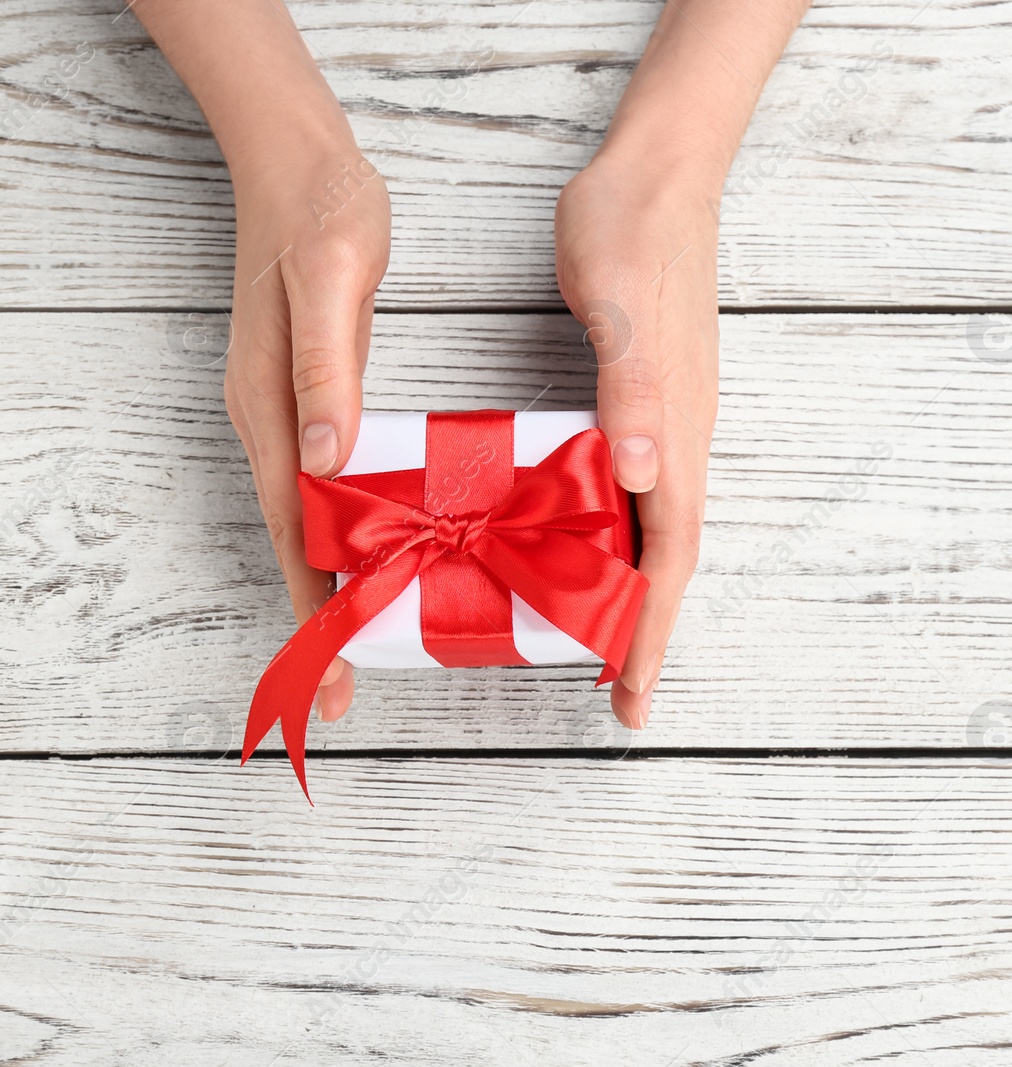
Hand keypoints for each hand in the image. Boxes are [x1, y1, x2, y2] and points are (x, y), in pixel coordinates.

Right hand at [223, 144, 390, 723]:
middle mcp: (270, 419)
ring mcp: (284, 409)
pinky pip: (323, 482)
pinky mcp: (307, 393)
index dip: (314, 605)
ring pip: (307, 517)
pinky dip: (344, 528)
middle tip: (337, 689)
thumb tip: (325, 463)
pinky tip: (377, 548)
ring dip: (332, 581)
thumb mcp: (332, 284)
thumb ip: (324, 374)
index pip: (294, 530)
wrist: (299, 161)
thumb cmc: (322, 216)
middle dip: (319, 617)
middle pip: (295, 540)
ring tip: (360, 642)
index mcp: (273, 406)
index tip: (329, 670)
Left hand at [555, 155, 720, 727]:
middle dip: (643, 632)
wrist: (658, 174)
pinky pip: (636, 491)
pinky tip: (583, 543)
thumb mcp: (621, 309)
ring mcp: (668, 421)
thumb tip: (648, 478)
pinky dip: (615, 537)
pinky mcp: (647, 399)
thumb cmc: (633, 235)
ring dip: (629, 592)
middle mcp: (680, 438)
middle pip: (666, 559)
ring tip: (597, 642)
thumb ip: (637, 393)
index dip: (650, 629)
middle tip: (617, 696)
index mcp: (678, 431)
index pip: (669, 555)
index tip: (632, 694)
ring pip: (654, 529)